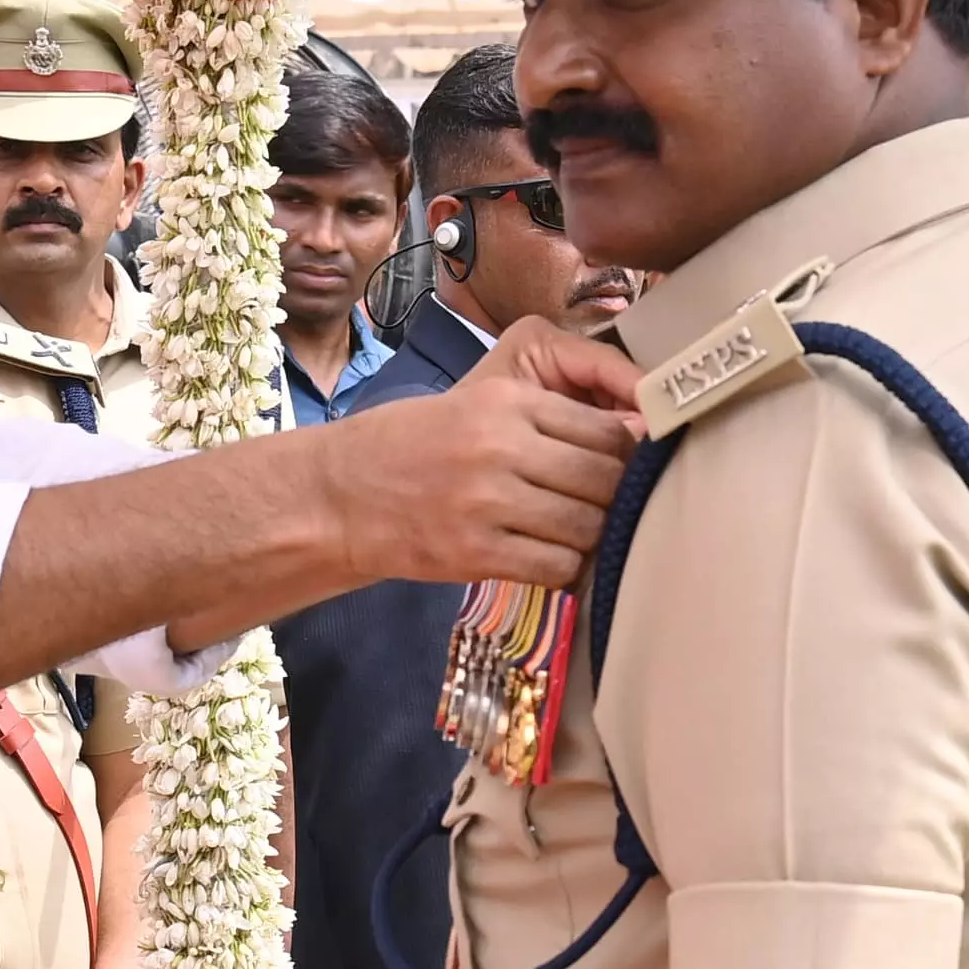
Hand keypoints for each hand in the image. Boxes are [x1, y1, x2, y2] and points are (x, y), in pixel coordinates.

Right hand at [330, 323, 641, 589]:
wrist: (338, 495)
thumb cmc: (412, 446)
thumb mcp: (476, 405)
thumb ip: (546, 418)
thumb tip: (629, 439)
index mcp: (506, 401)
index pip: (604, 429)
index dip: (628, 454)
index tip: (627, 468)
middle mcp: (500, 446)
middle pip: (604, 478)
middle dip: (616, 497)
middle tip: (608, 507)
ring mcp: (487, 502)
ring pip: (586, 526)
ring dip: (591, 536)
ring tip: (574, 533)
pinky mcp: (475, 552)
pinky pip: (556, 566)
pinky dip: (564, 567)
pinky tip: (547, 558)